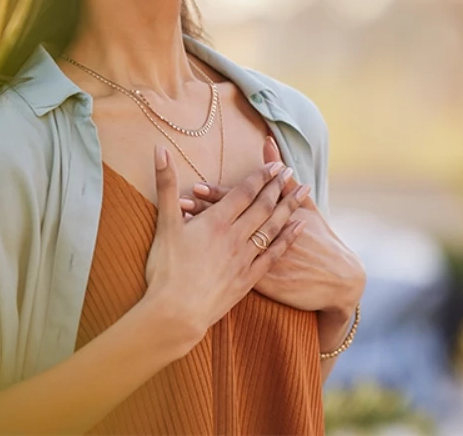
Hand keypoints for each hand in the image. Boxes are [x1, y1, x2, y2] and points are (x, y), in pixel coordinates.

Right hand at [141, 145, 307, 353]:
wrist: (177, 313)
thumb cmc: (166, 269)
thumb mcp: (164, 224)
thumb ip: (166, 185)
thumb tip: (159, 149)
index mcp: (216, 222)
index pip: (243, 193)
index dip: (260, 177)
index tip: (275, 165)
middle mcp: (235, 237)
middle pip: (263, 207)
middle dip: (278, 187)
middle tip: (291, 172)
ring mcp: (245, 258)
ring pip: (273, 227)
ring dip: (289, 207)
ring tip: (303, 192)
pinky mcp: (248, 279)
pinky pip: (274, 254)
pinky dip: (288, 238)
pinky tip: (299, 228)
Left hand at [180, 137, 365, 317]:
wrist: (337, 280)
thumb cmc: (321, 241)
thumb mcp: (307, 208)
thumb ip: (284, 180)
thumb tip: (268, 144)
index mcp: (273, 218)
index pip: (241, 203)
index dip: (218, 195)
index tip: (196, 185)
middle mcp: (263, 239)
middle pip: (229, 223)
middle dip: (203, 213)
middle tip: (180, 202)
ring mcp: (260, 262)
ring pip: (224, 246)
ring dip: (202, 236)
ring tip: (181, 225)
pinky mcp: (259, 283)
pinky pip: (230, 271)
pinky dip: (211, 263)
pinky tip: (192, 258)